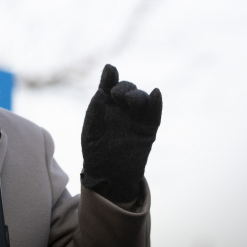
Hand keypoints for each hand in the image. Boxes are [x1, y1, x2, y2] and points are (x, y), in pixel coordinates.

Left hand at [81, 64, 161, 201]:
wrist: (108, 175)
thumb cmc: (95, 152)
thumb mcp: (90, 131)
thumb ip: (95, 111)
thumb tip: (101, 92)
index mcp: (104, 106)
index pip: (108, 86)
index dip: (109, 76)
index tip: (110, 70)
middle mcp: (121, 109)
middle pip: (126, 89)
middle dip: (123, 88)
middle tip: (117, 96)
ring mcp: (135, 118)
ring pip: (141, 98)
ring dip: (136, 95)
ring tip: (129, 100)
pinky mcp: (148, 129)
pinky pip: (155, 113)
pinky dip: (156, 103)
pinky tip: (156, 93)